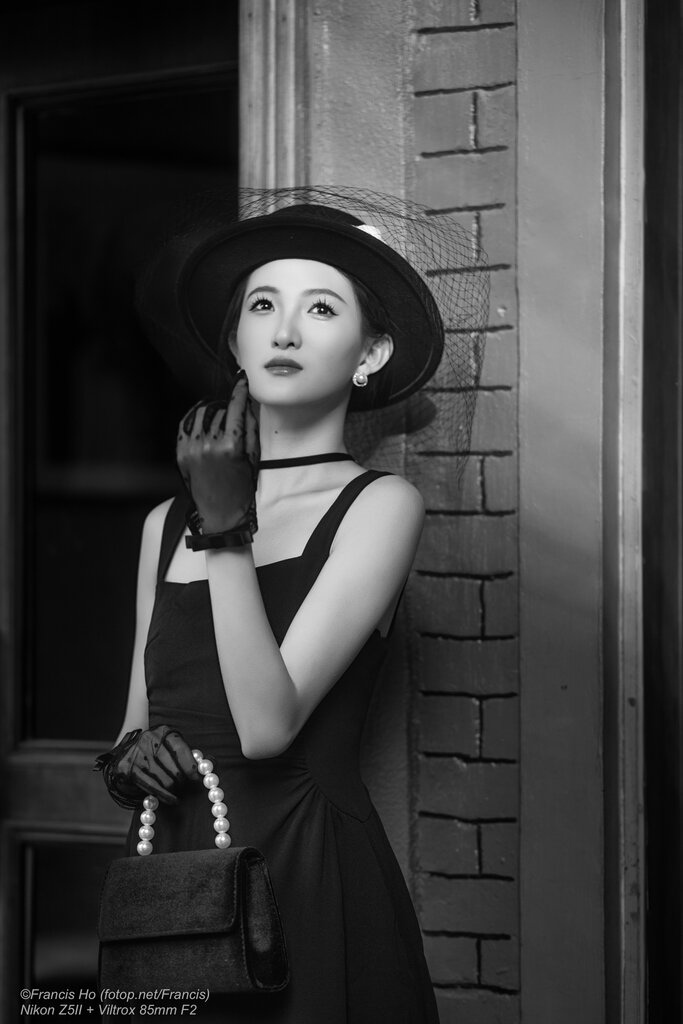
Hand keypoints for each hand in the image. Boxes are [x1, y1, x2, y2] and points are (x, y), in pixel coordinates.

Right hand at [95, 726, 200, 806]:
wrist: (125, 753)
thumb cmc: (155, 752)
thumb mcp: (170, 746)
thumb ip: (187, 754)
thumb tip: (211, 762)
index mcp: (163, 731)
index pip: (181, 749)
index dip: (191, 767)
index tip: (197, 778)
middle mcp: (149, 739)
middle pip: (174, 768)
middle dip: (182, 780)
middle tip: (184, 786)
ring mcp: (137, 753)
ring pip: (165, 780)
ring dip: (174, 789)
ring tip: (176, 790)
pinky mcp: (127, 768)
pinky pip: (152, 787)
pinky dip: (165, 796)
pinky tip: (173, 799)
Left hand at [176, 374, 259, 533]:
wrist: (220, 513)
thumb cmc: (241, 487)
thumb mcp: (253, 456)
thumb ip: (249, 427)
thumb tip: (246, 404)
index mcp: (231, 445)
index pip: (235, 406)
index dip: (240, 389)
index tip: (242, 379)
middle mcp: (209, 444)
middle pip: (219, 409)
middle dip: (228, 406)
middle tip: (234, 407)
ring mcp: (192, 448)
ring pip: (201, 413)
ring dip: (211, 409)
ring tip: (218, 413)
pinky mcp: (180, 453)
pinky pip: (185, 424)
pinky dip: (194, 416)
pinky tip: (202, 417)